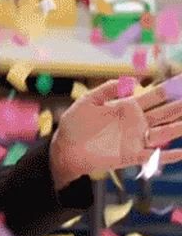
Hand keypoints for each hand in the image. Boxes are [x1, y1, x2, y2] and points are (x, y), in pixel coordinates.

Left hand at [49, 75, 181, 189]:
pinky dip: (170, 154)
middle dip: (180, 106)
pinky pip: (155, 155)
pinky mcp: (132, 155)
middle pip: (165, 112)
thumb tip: (129, 81)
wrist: (65, 149)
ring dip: (179, 127)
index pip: (154, 96)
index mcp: (126, 107)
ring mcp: (136, 139)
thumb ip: (107, 89)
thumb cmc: (75, 125)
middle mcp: (136, 122)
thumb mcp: (88, 101)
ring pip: (166, 132)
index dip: (170, 89)